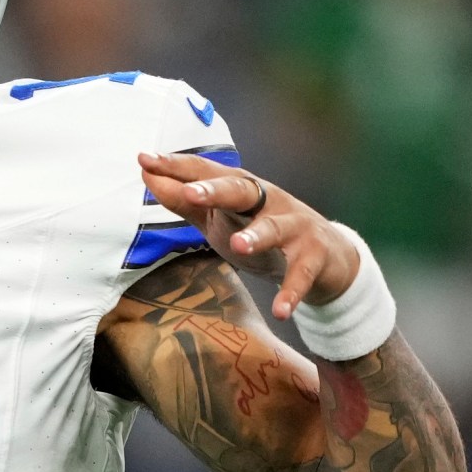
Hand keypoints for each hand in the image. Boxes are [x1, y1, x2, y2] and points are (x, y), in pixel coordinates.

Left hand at [138, 150, 360, 320]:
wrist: (326, 257)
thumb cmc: (261, 232)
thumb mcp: (221, 217)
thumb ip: (187, 201)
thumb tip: (148, 177)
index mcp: (242, 190)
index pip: (207, 173)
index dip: (177, 167)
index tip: (146, 160)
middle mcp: (268, 201)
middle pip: (242, 190)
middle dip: (217, 190)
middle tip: (192, 193)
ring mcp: (294, 227)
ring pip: (276, 228)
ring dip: (258, 236)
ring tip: (240, 246)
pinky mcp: (314, 256)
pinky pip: (301, 274)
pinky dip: (291, 292)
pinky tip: (281, 310)